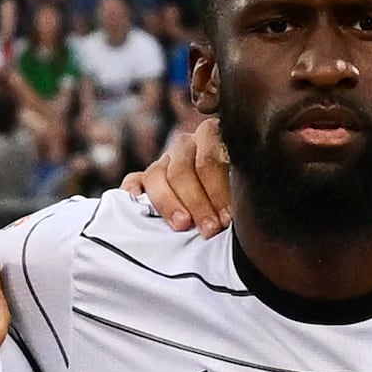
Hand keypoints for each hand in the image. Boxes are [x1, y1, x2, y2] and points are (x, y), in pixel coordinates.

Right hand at [134, 110, 233, 233]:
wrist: (212, 209)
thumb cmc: (230, 200)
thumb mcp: (240, 189)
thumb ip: (238, 191)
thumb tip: (240, 214)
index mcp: (212, 141)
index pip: (209, 160)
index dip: (217, 191)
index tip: (226, 219)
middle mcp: (184, 147)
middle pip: (183, 170)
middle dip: (197, 203)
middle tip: (209, 230)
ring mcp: (161, 163)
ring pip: (157, 176)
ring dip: (169, 203)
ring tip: (183, 226)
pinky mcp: (140, 180)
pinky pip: (131, 182)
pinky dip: (132, 193)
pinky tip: (136, 204)